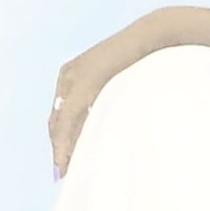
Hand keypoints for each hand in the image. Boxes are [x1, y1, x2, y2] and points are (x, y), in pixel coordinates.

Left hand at [48, 10, 176, 177]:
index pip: (59, 115)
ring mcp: (74, 77)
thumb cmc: (143, 61)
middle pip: (55, 120)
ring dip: (61, 148)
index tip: (62, 163)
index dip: (60, 140)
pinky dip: (67, 139)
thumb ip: (103, 99)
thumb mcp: (116, 83)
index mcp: (70, 74)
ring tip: (64, 171)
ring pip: (60, 121)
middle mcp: (67, 75)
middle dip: (58, 148)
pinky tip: (69, 155)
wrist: (153, 37)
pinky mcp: (84, 81)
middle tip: (60, 173)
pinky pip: (70, 116)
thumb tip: (103, 124)